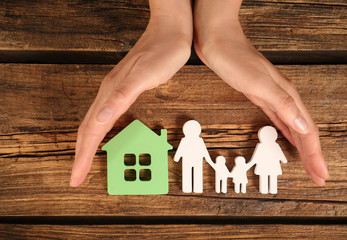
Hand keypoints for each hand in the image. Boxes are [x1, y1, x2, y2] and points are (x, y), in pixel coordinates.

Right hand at [70, 0, 192, 186]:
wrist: (171, 32)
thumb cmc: (161, 53)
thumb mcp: (144, 76)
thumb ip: (120, 97)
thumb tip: (99, 119)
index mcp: (111, 93)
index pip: (91, 132)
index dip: (83, 156)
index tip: (76, 176)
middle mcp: (110, 93)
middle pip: (89, 130)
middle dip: (82, 155)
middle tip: (77, 176)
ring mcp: (117, 91)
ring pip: (96, 124)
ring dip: (90, 145)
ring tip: (86, 161)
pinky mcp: (126, 89)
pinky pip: (109, 117)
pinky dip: (104, 133)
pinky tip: (107, 135)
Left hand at [194, 0, 328, 185]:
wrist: (217, 41)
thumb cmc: (234, 58)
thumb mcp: (258, 83)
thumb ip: (282, 104)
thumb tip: (303, 127)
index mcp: (287, 96)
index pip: (307, 132)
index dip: (315, 155)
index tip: (321, 175)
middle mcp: (284, 98)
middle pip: (304, 132)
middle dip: (312, 155)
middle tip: (318, 176)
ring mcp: (272, 97)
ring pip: (293, 128)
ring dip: (302, 147)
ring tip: (308, 163)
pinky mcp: (260, 96)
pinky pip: (279, 121)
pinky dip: (287, 134)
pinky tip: (288, 138)